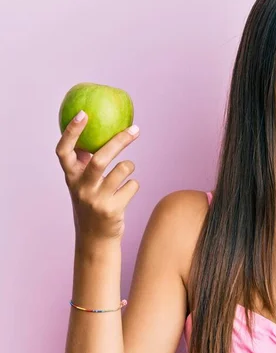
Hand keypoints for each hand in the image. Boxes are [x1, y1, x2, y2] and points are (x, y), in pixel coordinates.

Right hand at [55, 110, 140, 241]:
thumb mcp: (83, 184)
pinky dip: (134, 184)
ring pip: (122, 170)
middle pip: (100, 159)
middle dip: (119, 141)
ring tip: (127, 170)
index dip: (71, 132)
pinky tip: (127, 192)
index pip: (64, 151)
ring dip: (130, 166)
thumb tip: (99, 133)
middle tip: (135, 129)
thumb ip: (86, 163)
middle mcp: (80, 188)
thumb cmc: (92, 203)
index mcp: (71, 177)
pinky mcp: (112, 210)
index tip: (83, 113)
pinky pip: (133, 185)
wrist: (95, 239)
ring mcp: (96, 200)